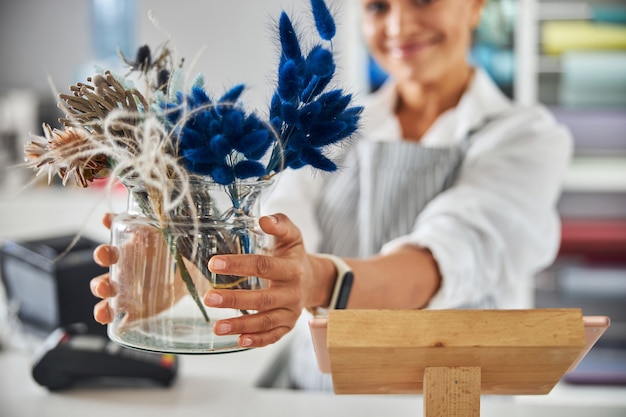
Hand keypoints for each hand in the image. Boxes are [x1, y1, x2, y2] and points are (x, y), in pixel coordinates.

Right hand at [90, 213, 189, 324]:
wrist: (190, 269)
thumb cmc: (169, 247)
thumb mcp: (160, 232)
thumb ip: (142, 223)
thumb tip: (113, 216)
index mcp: (125, 255)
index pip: (107, 255)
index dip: (103, 255)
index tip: (104, 255)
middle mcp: (122, 276)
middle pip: (102, 282)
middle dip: (99, 285)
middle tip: (105, 286)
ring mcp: (129, 295)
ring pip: (108, 303)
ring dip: (103, 307)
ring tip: (104, 312)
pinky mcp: (139, 310)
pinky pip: (125, 319)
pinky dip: (120, 322)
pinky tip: (120, 324)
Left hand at [204, 213, 318, 347]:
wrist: (313, 280)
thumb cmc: (294, 255)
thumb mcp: (292, 236)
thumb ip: (280, 224)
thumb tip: (264, 218)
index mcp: (292, 268)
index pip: (264, 266)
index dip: (239, 265)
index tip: (214, 264)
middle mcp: (293, 292)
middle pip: (263, 298)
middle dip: (234, 299)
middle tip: (209, 297)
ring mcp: (291, 312)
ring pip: (266, 321)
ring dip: (241, 325)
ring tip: (217, 327)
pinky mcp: (288, 326)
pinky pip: (273, 336)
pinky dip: (257, 340)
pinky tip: (238, 341)